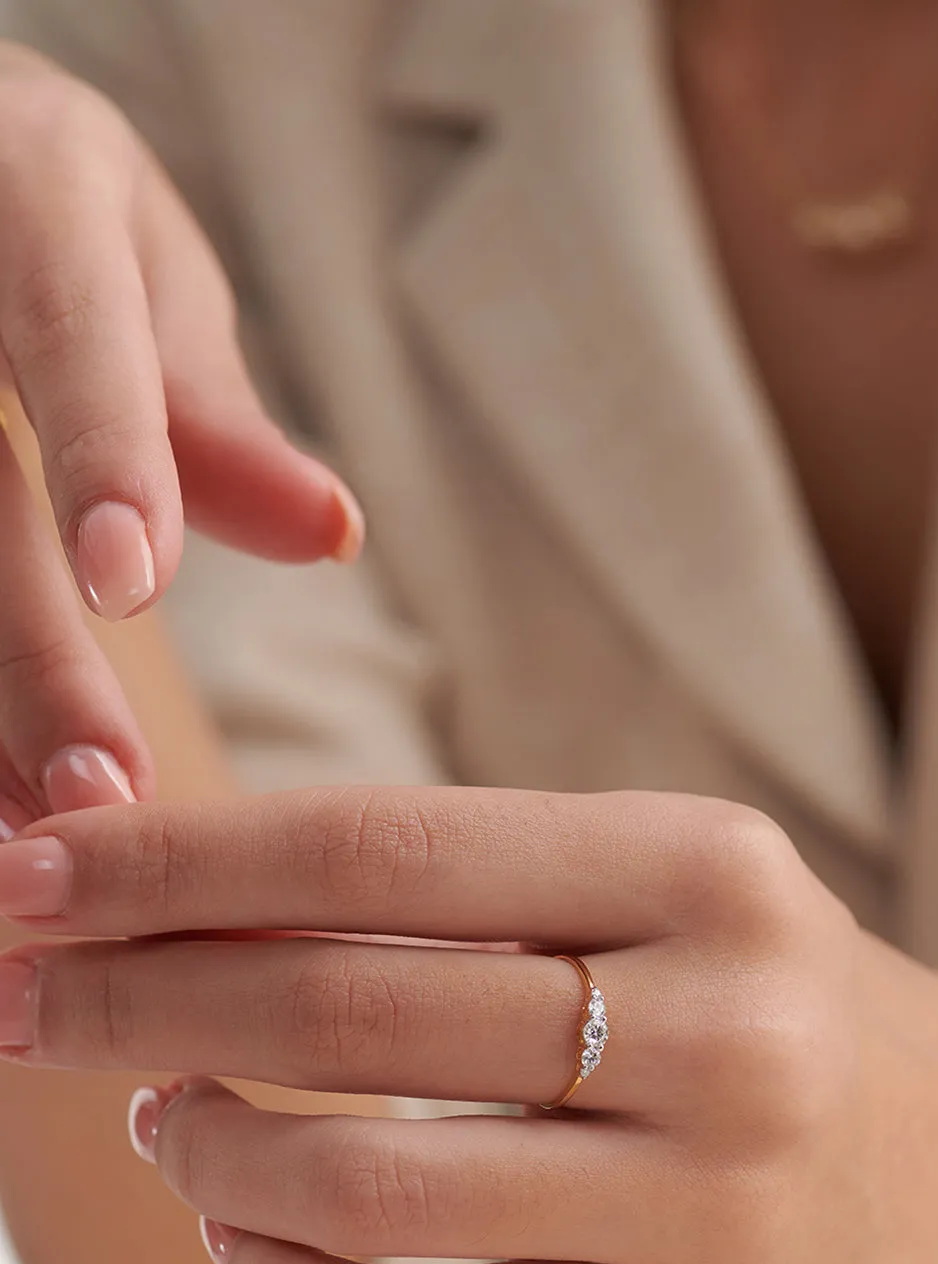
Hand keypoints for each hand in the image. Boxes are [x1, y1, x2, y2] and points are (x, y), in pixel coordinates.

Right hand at [0, 44, 362, 831]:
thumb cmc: (48, 210)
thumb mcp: (140, 274)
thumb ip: (211, 413)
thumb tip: (336, 534)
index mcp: (34, 190)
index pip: (67, 327)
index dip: (100, 452)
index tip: (131, 585)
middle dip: (20, 653)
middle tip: (96, 801)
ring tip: (34, 828)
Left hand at [0, 788, 937, 1263]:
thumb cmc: (769, 989)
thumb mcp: (658, 888)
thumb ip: (467, 890)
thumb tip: (212, 911)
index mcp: (697, 867)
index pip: (384, 850)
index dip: (185, 861)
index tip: (43, 867)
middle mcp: (718, 1023)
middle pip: (352, 1009)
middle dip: (142, 993)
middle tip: (17, 983)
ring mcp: (713, 1203)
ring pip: (374, 1189)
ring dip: (211, 1146)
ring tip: (148, 1103)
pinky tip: (238, 1216)